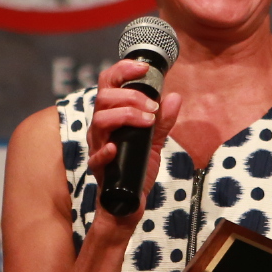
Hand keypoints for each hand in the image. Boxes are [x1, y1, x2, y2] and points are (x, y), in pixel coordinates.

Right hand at [84, 58, 182, 224]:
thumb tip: (174, 97)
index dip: (123, 70)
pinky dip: (105, 150)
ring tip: (148, 121)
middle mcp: (101, 129)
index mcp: (112, 117)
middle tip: (153, 107)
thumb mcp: (154, 142)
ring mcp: (97, 147)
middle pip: (103, 98)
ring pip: (99, 120)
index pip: (109, 85)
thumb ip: (163, 121)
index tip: (144, 67)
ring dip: (126, 115)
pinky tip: (116, 148)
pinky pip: (96, 157)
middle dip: (131, 96)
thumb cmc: (136, 169)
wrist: (128, 204)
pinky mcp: (99, 169)